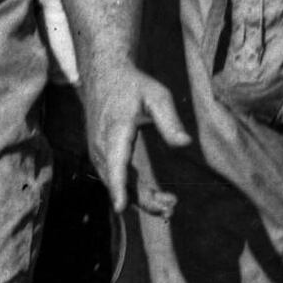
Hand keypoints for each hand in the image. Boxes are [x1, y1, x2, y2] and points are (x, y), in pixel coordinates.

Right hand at [87, 73, 191, 218]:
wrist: (104, 75)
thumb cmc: (132, 85)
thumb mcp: (157, 95)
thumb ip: (170, 120)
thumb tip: (185, 143)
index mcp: (114, 131)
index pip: (114, 163)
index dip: (118, 186)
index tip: (120, 207)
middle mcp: (101, 145)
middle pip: (118, 181)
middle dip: (142, 200)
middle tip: (172, 207)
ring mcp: (98, 151)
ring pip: (115, 183)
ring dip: (139, 198)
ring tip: (169, 204)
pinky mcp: (101, 154)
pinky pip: (114, 177)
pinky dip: (131, 190)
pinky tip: (152, 196)